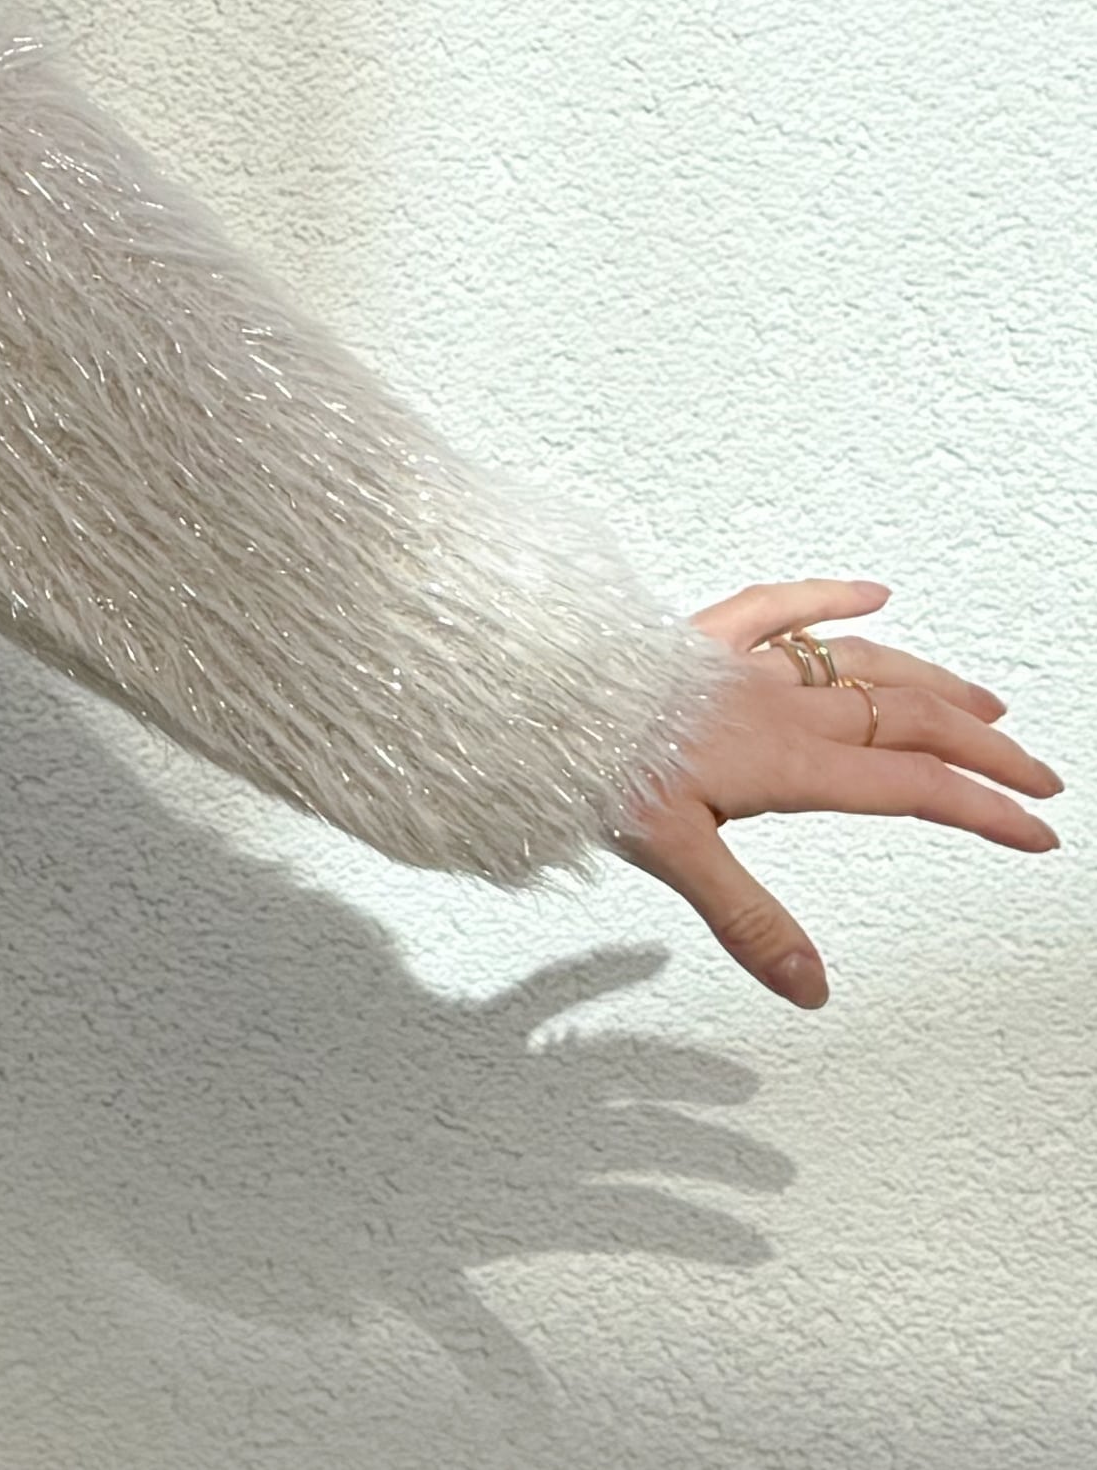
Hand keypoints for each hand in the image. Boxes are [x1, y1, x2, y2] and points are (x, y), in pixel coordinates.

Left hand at [618, 580, 1063, 1009]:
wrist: (540, 699)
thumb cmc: (600, 770)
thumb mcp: (676, 857)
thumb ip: (750, 921)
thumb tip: (812, 989)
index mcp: (787, 761)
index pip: (910, 786)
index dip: (982, 810)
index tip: (1039, 832)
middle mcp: (783, 706)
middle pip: (909, 719)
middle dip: (983, 748)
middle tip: (1037, 773)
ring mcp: (750, 664)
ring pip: (864, 663)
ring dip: (933, 682)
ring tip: (986, 702)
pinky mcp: (709, 635)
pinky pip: (782, 603)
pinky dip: (832, 596)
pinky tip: (873, 592)